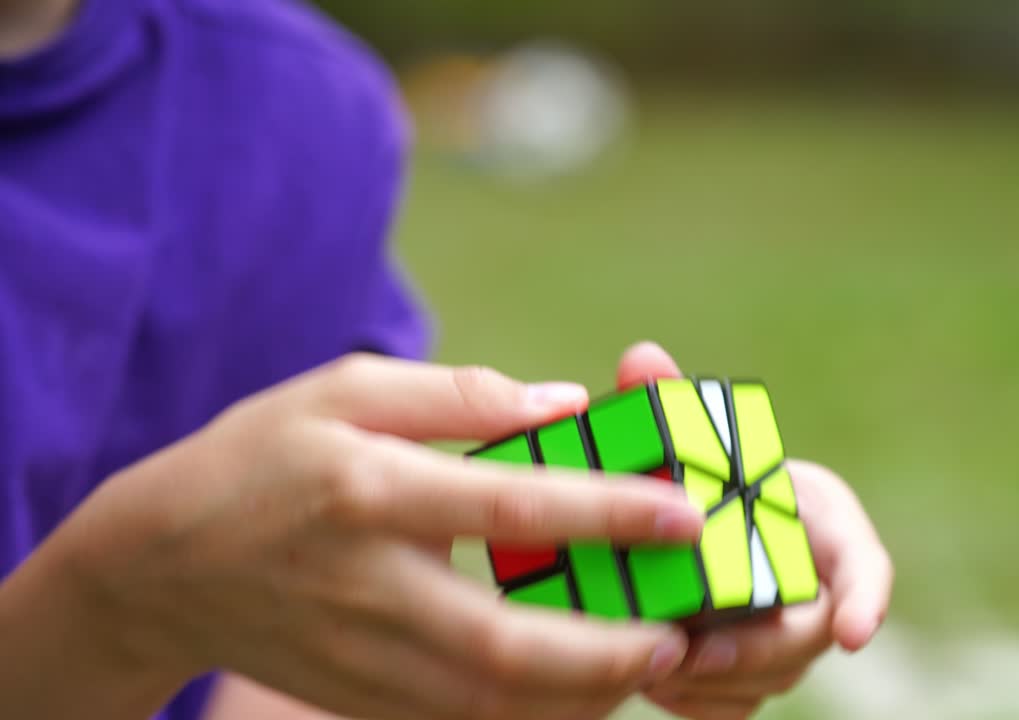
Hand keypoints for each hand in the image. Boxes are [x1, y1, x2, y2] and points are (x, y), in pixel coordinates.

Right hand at [40, 355, 705, 719]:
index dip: (606, 514)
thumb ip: (460, 396)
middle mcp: (370, 585)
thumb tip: (564, 404)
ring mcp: (362, 656)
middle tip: (682, 637)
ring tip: (649, 666)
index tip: (683, 516)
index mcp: (371, 491)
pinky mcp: (361, 697)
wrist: (163, 565)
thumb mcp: (348, 391)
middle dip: (608, 652)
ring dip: (582, 694)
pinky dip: (532, 713)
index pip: (509, 507)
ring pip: (491, 702)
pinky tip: (581, 688)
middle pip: (506, 645)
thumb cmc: (265, 457)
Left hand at [614, 342, 893, 719]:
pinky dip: (693, 700)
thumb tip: (639, 358)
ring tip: (654, 664)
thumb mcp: (691, 436)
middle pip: (806, 637)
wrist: (696, 517)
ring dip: (713, 679)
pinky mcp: (751, 674)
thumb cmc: (705, 470)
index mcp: (821, 524)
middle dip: (755, 651)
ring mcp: (786, 638)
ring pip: (766, 678)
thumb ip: (670, 402)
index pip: (865, 565)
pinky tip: (650, 679)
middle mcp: (816, 588)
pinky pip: (732, 706)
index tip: (854, 633)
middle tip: (695, 653)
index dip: (868, 599)